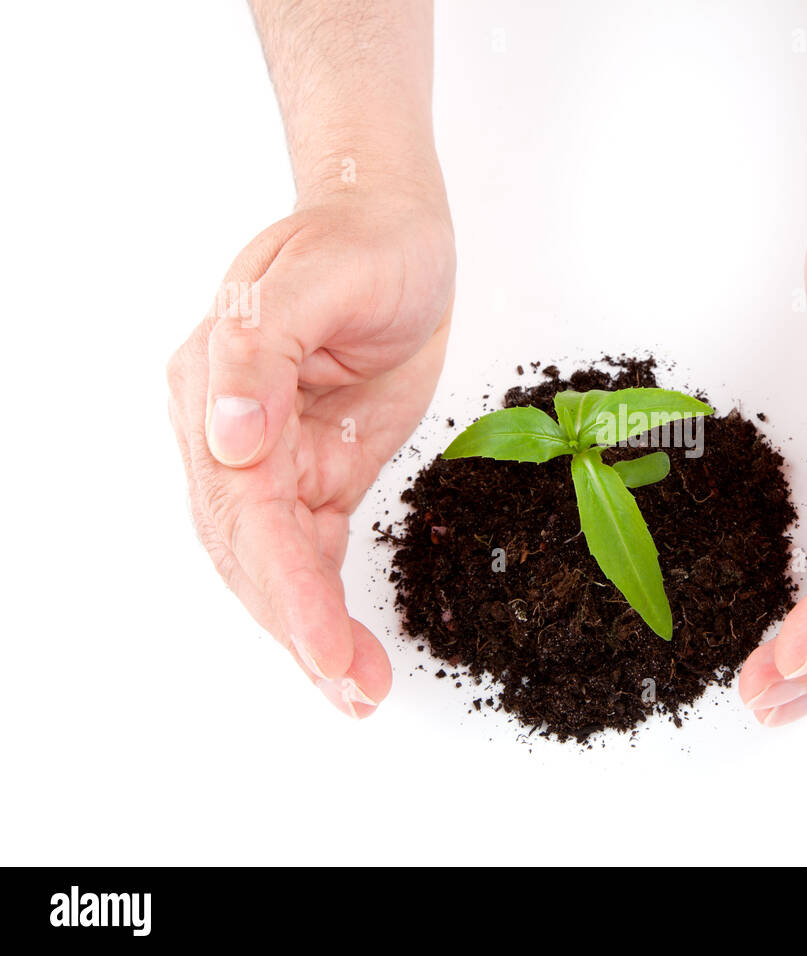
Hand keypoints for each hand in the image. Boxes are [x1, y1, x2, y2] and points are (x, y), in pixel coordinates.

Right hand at [167, 186, 453, 716]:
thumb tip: (228, 438)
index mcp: (216, 386)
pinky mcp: (313, 470)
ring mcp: (270, 456)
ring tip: (357, 693)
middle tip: (353, 692)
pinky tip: (349, 653)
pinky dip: (326, 604)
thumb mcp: (316, 278)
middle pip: (253, 553)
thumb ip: (259, 351)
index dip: (284, 586)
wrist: (393, 232)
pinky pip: (309, 550)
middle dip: (300, 629)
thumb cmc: (356, 243)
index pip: (243, 508)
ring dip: (311, 634)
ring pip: (278, 565)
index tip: (324, 646)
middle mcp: (230, 432)